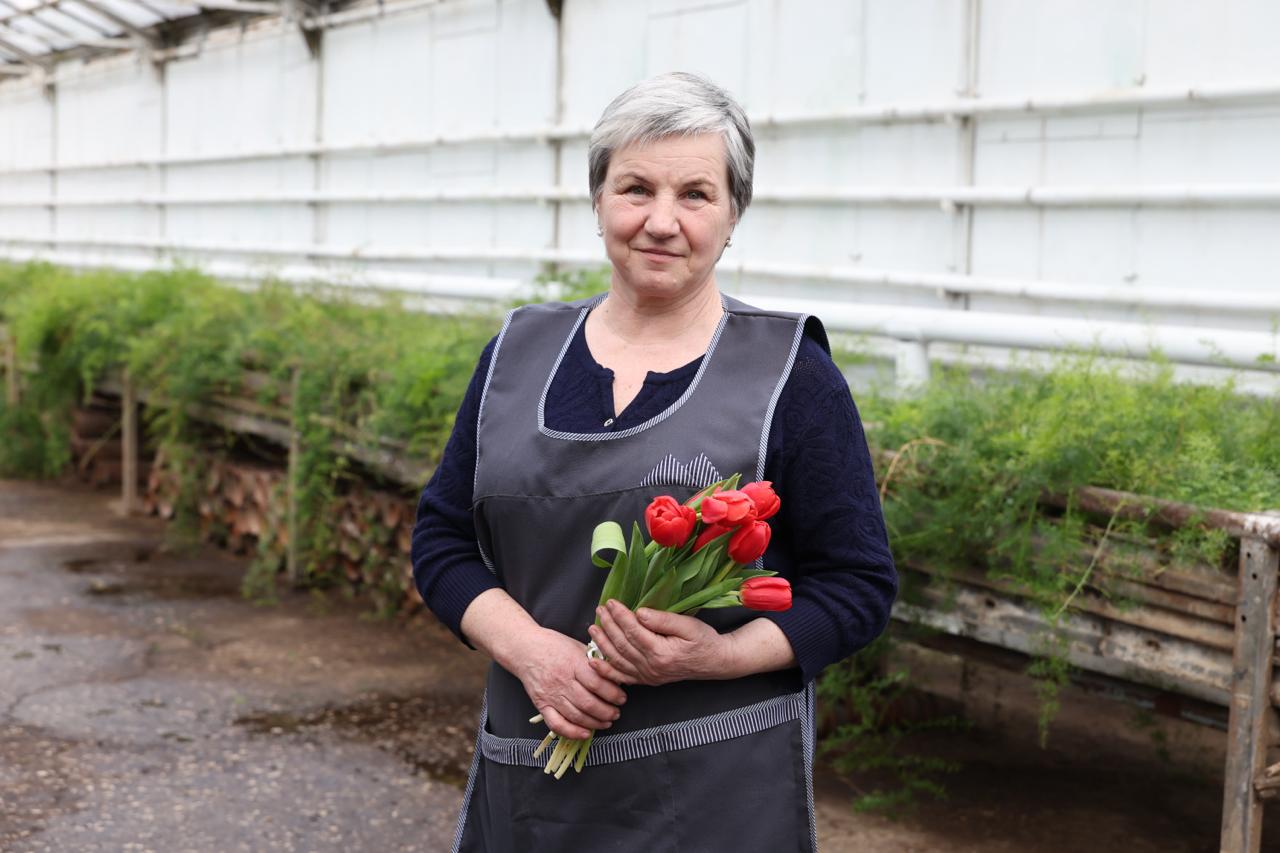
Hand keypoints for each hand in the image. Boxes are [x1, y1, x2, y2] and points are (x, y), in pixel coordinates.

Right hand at [510, 627, 626, 740]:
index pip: (597, 683)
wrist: (524, 649)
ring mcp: (551, 695)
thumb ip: (595, 661)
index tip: (622, 697)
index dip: (613, 694)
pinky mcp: (541, 705)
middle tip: (616, 713)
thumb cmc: (553, 645)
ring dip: (595, 722)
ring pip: (576, 716)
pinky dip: (572, 732)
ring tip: (606, 722)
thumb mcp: (577, 646)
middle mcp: (562, 681)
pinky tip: (585, 733)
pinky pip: (557, 724)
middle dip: (607, 711)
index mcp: (573, 663)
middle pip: (588, 703)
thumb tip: (614, 675)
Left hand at [587, 599, 732, 686]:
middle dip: (609, 625)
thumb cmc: (704, 640)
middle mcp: (651, 667)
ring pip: (618, 660)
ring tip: (593, 627)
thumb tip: (640, 613)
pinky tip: (594, 661)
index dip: (620, 615)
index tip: (611, 601)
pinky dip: (606, 670)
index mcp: (661, 652)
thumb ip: (663, 620)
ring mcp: (648, 676)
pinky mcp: (647, 680)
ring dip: (603, 643)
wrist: (715, 662)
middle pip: (623, 644)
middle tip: (600, 609)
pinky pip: (622, 677)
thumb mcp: (688, 625)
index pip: (634, 631)